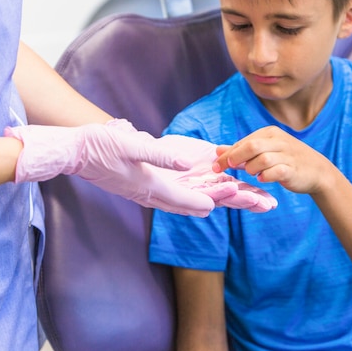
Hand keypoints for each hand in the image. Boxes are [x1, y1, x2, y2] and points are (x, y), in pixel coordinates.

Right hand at [5, 120, 276, 215]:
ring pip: (206, 196)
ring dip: (234, 196)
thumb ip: (162, 157)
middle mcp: (164, 193)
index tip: (254, 196)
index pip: (200, 199)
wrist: (80, 150)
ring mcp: (163, 188)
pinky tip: (231, 182)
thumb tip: (193, 166)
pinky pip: (192, 187)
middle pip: (211, 201)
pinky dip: (214, 186)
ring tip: (261, 197)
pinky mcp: (161, 181)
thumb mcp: (131, 146)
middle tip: (272, 204)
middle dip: (241, 202)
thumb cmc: (102, 147)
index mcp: (157, 189)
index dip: (227, 197)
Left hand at [213, 126, 327, 194]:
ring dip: (252, 168)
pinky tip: (263, 178)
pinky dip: (266, 175)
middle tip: (230, 167)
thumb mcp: (265, 151)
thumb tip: (218, 151)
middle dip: (236, 157)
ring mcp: (287, 155)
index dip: (228, 154)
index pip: (244, 141)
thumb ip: (241, 151)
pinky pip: (276, 171)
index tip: (216, 166)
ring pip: (263, 158)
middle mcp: (278, 141)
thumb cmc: (286, 160)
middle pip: (252, 146)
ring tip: (253, 173)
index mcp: (270, 133)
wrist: (317, 171)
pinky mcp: (293, 169)